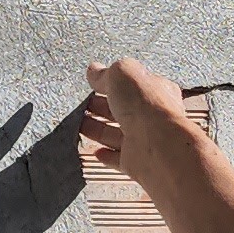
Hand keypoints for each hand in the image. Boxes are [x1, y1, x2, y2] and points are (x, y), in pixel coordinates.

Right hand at [79, 58, 196, 187]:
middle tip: (83, 103)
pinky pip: (118, 158)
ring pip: (116, 133)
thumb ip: (106, 73)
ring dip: (97, 129)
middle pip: (123, 110)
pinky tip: (95, 151)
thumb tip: (94, 70)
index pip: (133, 84)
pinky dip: (106, 155)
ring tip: (78, 122)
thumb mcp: (121, 74)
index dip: (113, 83)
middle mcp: (152, 116)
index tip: (95, 83)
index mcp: (155, 90)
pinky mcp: (134, 161)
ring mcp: (143, 140)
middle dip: (102, 106)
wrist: (156, 143)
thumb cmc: (146, 105)